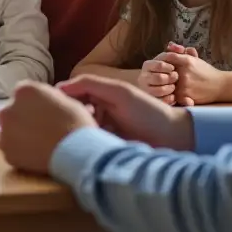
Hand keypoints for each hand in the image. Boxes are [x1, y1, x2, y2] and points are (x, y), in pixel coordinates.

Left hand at [0, 82, 96, 174]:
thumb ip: (46, 97)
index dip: (32, 103)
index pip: (22, 93)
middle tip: (38, 128)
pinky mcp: (6, 152)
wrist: (77, 151)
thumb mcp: (63, 98)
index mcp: (24, 91)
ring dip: (18, 134)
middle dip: (21, 118)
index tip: (41, 112)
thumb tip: (42, 102)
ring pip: (8, 131)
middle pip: (11, 112)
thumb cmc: (75, 122)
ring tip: (37, 143)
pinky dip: (19, 151)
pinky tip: (34, 154)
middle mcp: (8, 109)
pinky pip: (11, 149)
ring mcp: (4, 132)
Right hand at [56, 75, 192, 149]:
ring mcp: (102, 131)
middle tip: (87, 124)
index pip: (70, 95)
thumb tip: (59, 87)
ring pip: (80, 130)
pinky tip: (96, 146)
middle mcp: (98, 112)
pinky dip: (89, 145)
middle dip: (73, 118)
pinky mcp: (106, 147)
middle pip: (73, 113)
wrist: (172, 138)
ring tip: (94, 135)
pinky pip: (89, 145)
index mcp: (100, 96)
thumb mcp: (119, 92)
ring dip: (82, 132)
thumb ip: (90, 84)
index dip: (64, 101)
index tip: (64, 109)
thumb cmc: (148, 111)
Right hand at [138, 54, 177, 101]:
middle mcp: (143, 77)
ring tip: (174, 87)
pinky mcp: (150, 100)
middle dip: (170, 78)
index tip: (174, 68)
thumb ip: (177, 50)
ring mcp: (146, 89)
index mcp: (148, 65)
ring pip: (158, 90)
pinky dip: (169, 99)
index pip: (159, 64)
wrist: (173, 84)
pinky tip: (173, 96)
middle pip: (159, 78)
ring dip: (169, 88)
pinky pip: (160, 100)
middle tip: (176, 77)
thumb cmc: (171, 69)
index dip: (168, 66)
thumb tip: (180, 49)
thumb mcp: (174, 57)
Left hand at [161, 44, 225, 105]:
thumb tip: (169, 44)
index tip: (166, 65)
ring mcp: (184, 84)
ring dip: (167, 84)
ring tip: (170, 84)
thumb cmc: (206, 71)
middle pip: (165, 70)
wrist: (220, 86)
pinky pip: (171, 95)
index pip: (168, 56)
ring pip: (166, 83)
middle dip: (164, 73)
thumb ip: (182, 51)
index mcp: (187, 60)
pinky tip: (174, 93)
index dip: (165, 60)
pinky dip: (171, 94)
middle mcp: (184, 72)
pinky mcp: (184, 96)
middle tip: (164, 75)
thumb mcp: (196, 59)